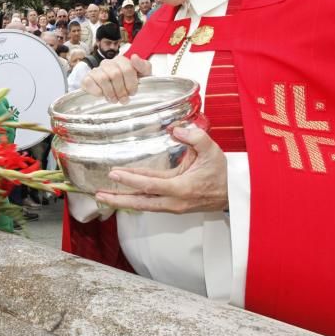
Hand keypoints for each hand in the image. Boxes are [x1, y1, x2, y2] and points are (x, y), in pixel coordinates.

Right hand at [82, 53, 150, 103]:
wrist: (116, 92)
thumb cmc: (129, 83)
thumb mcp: (142, 76)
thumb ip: (143, 66)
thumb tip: (134, 57)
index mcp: (121, 61)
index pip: (127, 69)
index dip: (131, 84)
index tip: (132, 92)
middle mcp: (108, 63)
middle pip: (115, 74)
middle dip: (121, 90)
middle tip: (124, 99)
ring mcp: (97, 70)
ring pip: (103, 78)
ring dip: (110, 93)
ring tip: (114, 99)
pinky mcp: (87, 78)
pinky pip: (89, 82)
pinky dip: (97, 91)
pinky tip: (102, 95)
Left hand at [95, 125, 227, 213]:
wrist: (234, 193)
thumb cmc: (222, 172)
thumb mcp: (211, 149)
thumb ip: (195, 136)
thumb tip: (176, 129)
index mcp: (182, 188)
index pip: (150, 184)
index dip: (131, 180)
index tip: (115, 174)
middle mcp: (175, 201)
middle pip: (141, 203)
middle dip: (119, 199)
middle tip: (100, 194)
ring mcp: (174, 206)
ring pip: (144, 205)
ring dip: (124, 201)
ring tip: (105, 195)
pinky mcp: (173, 206)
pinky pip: (151, 203)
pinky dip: (136, 199)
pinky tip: (124, 194)